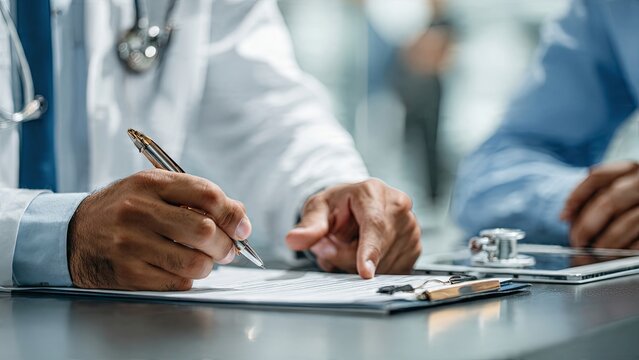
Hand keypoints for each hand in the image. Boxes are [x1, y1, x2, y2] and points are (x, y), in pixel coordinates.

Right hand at [67, 169, 251, 289]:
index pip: (207, 195)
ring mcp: (131, 243)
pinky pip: (176, 283)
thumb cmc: (123, 210)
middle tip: (228, 250)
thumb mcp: (154, 190)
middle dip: (226, 245)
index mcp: (151, 183)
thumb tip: (239, 216)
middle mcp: (139, 210)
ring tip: (204, 261)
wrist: (74, 234)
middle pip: (204, 231)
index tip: (242, 228)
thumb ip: (197, 198)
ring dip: (208, 266)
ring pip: (194, 262)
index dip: (233, 215)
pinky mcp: (127, 272)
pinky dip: (186, 280)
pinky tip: (178, 270)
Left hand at [285, 179, 421, 278]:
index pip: (375, 224)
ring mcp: (410, 227)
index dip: (369, 250)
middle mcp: (398, 206)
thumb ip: (308, 226)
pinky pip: (393, 271)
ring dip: (359, 264)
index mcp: (374, 192)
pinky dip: (375, 269)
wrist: (355, 206)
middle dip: (348, 257)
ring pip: (385, 264)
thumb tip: (295, 239)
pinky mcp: (415, 247)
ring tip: (349, 247)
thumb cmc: (338, 206)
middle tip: (330, 247)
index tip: (365, 272)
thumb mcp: (317, 209)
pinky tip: (364, 255)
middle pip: (376, 248)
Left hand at [560, 161, 638, 248]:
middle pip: (608, 201)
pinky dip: (627, 249)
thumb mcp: (623, 189)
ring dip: (606, 242)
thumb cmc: (635, 202)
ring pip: (626, 222)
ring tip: (598, 251)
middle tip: (577, 241)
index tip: (564, 216)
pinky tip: (619, 254)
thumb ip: (600, 195)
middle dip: (587, 226)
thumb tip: (569, 216)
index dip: (576, 197)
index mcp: (633, 168)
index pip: (598, 177)